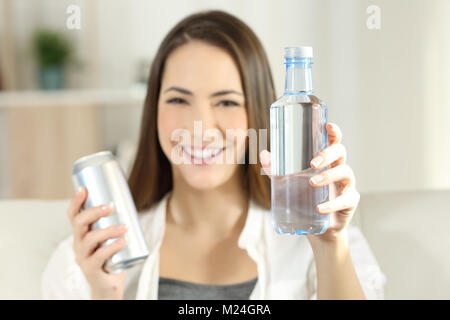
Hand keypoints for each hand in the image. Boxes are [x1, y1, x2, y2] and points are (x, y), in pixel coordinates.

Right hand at [67, 187, 127, 298]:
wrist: (108, 286)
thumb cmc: (111, 257)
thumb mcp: (110, 238)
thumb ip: (116, 223)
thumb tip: (131, 200)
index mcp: (81, 234)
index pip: (73, 216)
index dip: (76, 202)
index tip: (84, 189)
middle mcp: (78, 244)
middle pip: (79, 224)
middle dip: (94, 212)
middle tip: (111, 206)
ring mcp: (83, 257)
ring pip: (90, 239)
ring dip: (108, 230)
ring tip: (124, 227)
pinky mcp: (91, 270)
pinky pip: (99, 256)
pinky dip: (112, 247)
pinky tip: (123, 241)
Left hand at [260, 122, 359, 242]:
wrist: (317, 228)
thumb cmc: (305, 198)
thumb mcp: (288, 182)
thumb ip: (276, 169)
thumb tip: (264, 155)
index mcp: (327, 160)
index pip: (333, 141)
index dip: (333, 131)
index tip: (327, 125)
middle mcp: (339, 168)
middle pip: (340, 153)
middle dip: (327, 154)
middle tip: (312, 163)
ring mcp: (347, 185)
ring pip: (345, 173)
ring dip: (328, 176)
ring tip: (312, 182)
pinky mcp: (350, 202)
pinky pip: (345, 200)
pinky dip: (332, 204)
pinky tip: (319, 208)